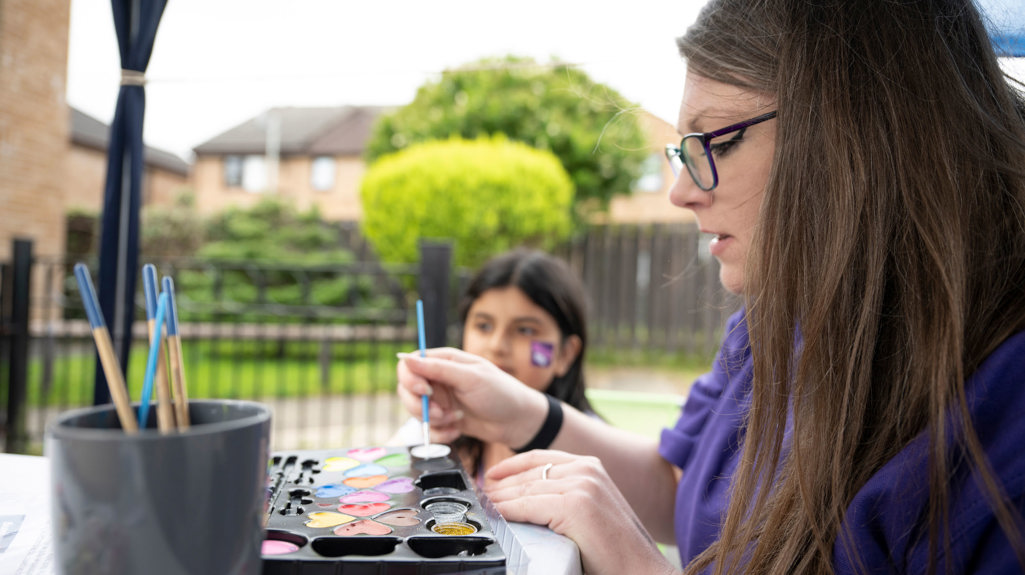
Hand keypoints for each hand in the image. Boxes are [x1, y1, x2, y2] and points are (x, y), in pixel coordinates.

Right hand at [396, 348, 546, 446]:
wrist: (518, 422)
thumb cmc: (500, 393)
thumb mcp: (471, 378)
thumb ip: (439, 369)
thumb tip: (406, 358)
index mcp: (444, 361)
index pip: (409, 364)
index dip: (410, 378)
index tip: (424, 392)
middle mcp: (439, 379)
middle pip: (407, 390)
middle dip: (420, 405)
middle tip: (441, 413)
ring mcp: (440, 400)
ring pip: (415, 411)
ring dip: (432, 420)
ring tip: (455, 420)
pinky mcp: (444, 419)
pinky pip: (428, 429)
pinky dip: (440, 433)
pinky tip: (457, 431)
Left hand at [485, 450, 677, 574]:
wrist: (640, 570)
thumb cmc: (615, 550)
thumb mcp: (590, 509)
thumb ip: (565, 495)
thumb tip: (527, 496)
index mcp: (591, 466)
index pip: (540, 458)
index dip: (510, 467)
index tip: (491, 476)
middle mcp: (587, 469)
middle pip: (528, 473)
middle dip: (500, 485)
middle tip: (480, 495)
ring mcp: (582, 484)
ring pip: (524, 489)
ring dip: (499, 498)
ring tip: (483, 506)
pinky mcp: (575, 504)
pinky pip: (527, 505)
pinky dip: (507, 511)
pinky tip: (496, 515)